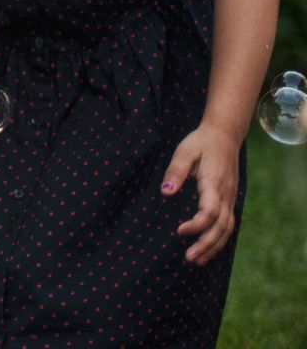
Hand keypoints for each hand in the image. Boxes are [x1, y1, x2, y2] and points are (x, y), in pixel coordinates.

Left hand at [163, 122, 240, 264]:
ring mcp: (230, 198)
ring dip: (214, 246)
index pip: (210, 212)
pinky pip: (228, 224)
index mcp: (214, 183)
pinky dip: (220, 239)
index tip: (179, 231)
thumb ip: (175, 171)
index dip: (197, 225)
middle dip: (206, 245)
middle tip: (189, 258)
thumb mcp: (184, 151)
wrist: (224, 136)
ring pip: (228, 229)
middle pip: (221, 227)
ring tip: (197, 260)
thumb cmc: (200, 143)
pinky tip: (208, 249)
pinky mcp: (229, 200)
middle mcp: (226, 194)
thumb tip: (166, 193)